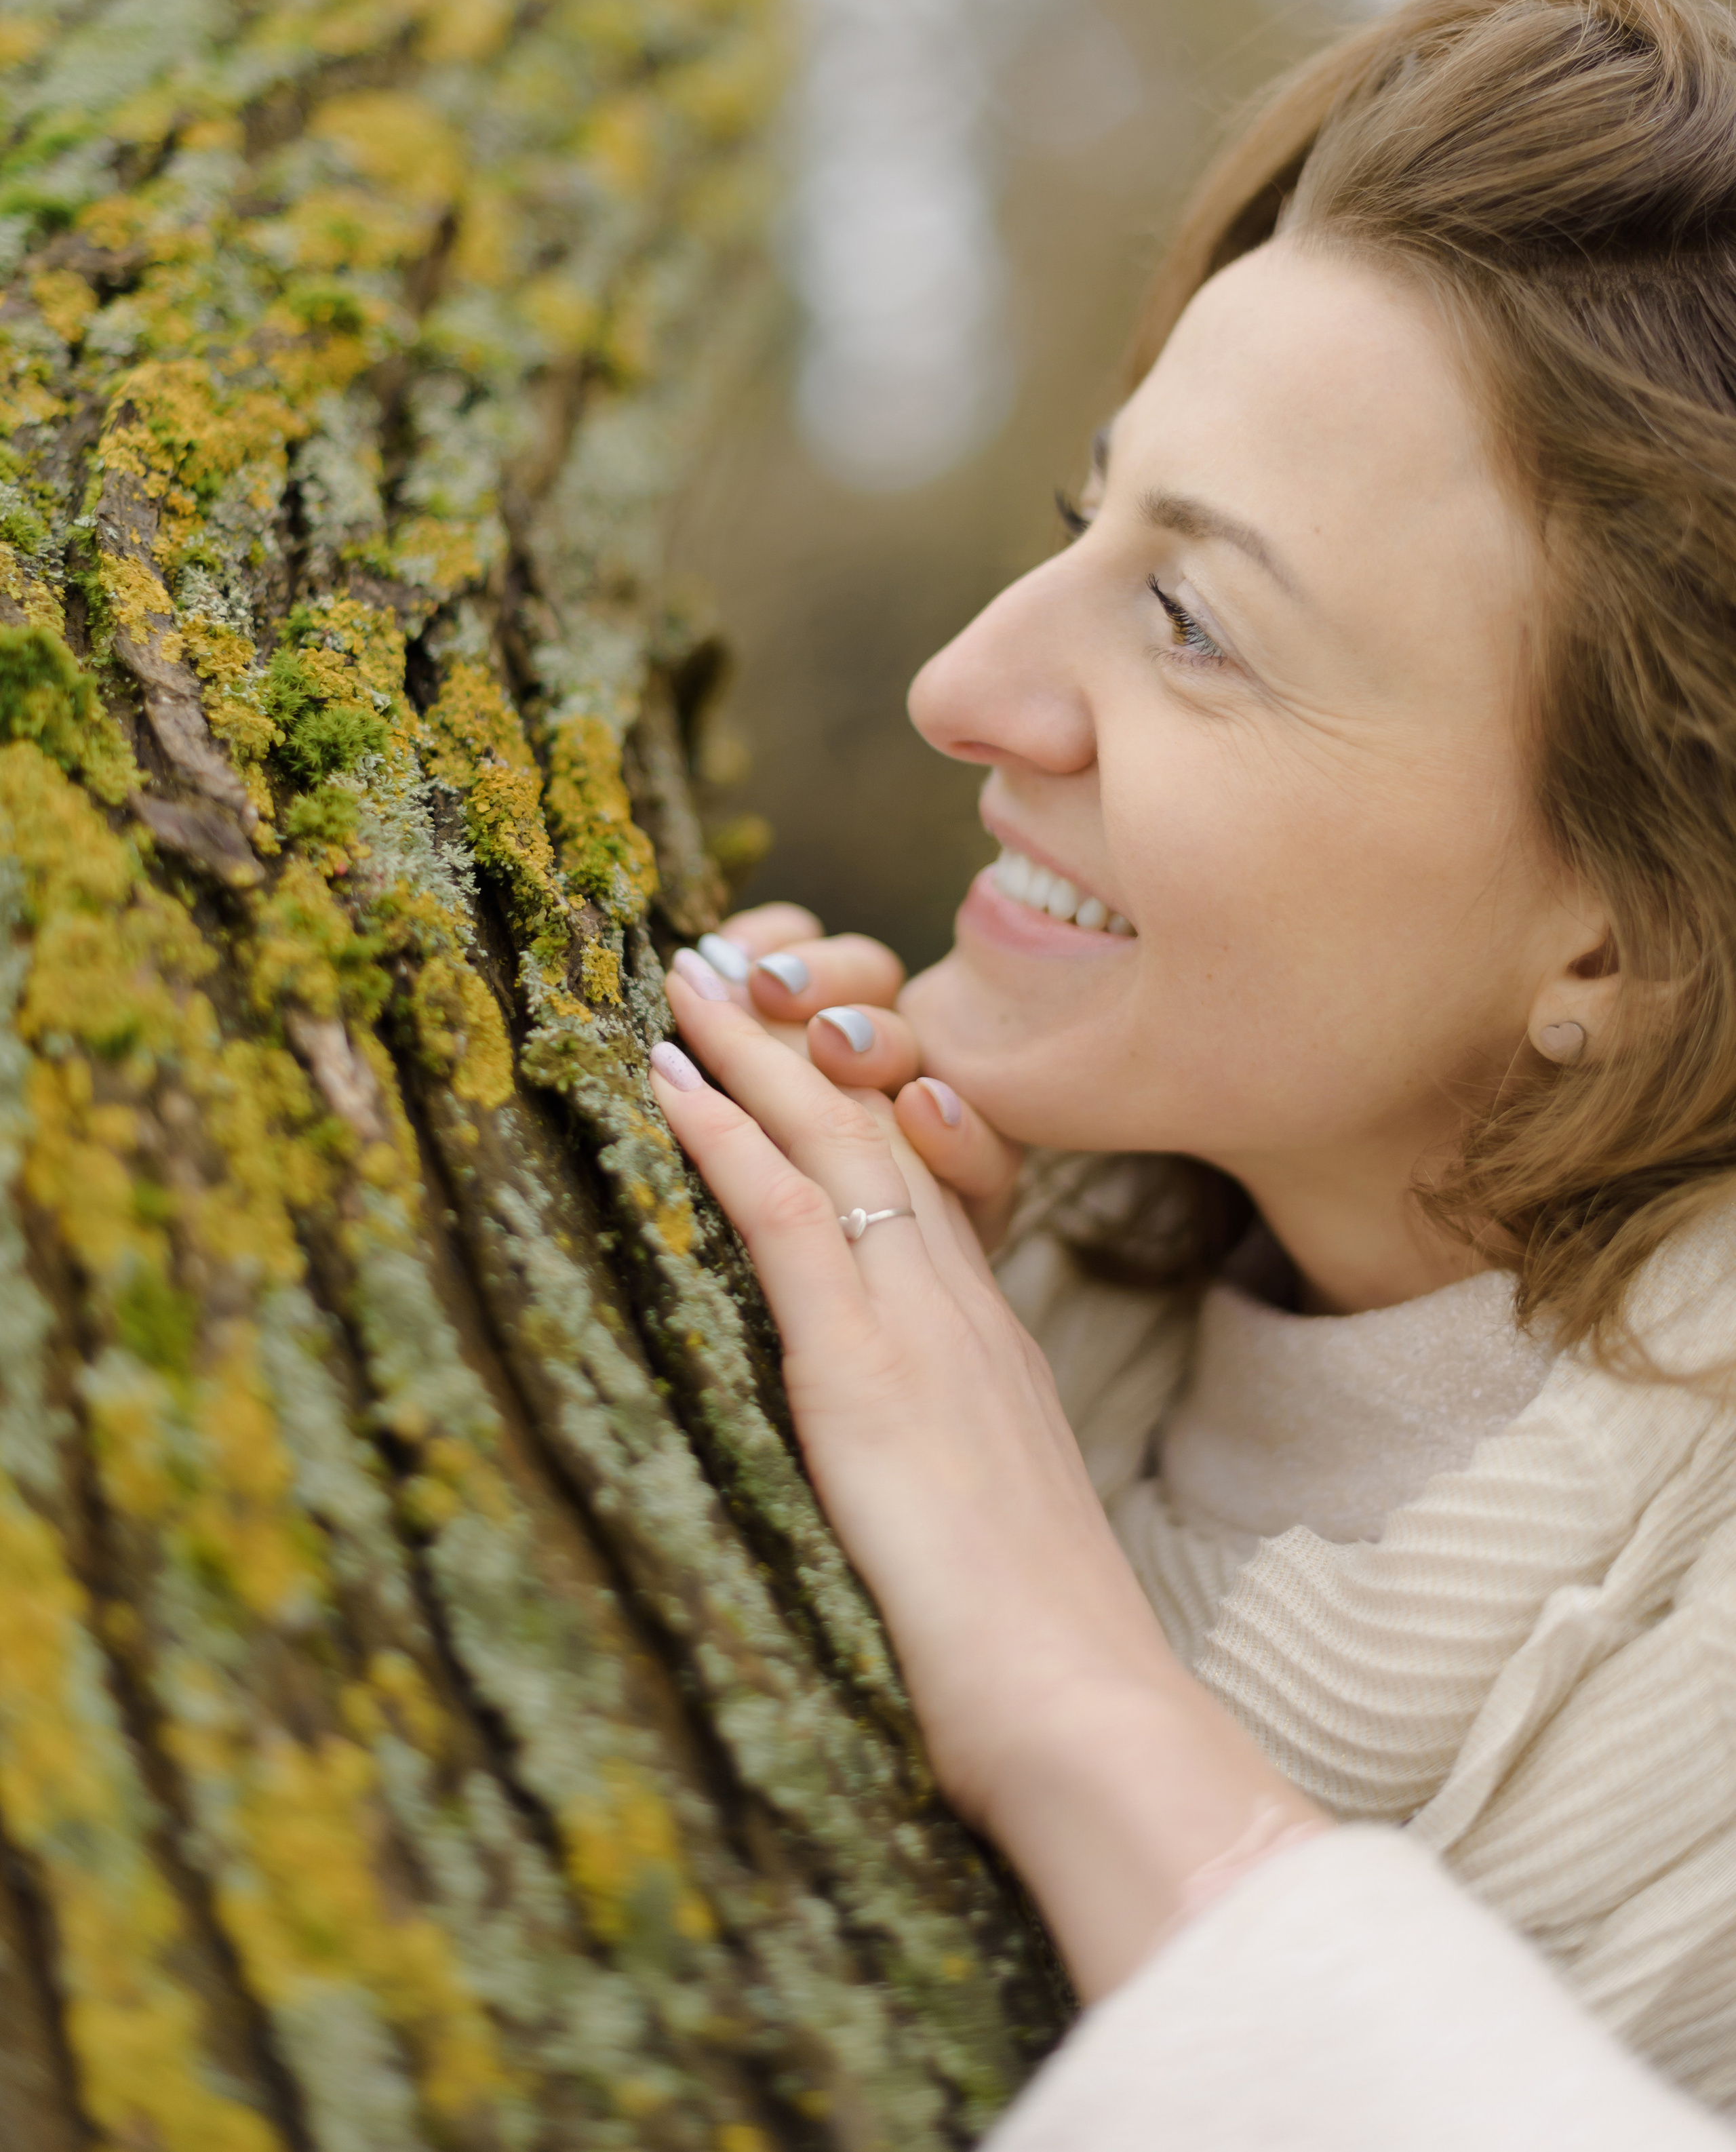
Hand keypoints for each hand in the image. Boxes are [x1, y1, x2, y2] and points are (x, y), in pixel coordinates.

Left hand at [652, 953, 1326, 2001]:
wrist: (1089, 1722)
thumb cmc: (1034, 1666)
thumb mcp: (982, 1540)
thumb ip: (936, 1477)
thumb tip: (893, 1487)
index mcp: (989, 1349)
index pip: (916, 1186)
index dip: (849, 1105)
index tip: (788, 1043)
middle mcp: (963, 1314)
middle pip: (878, 1133)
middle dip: (800, 1038)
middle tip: (725, 955)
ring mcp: (925, 1332)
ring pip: (836, 1146)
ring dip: (752, 1051)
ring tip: (683, 975)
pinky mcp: (872, 1376)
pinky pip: (790, 1220)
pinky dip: (727, 1138)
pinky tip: (669, 1078)